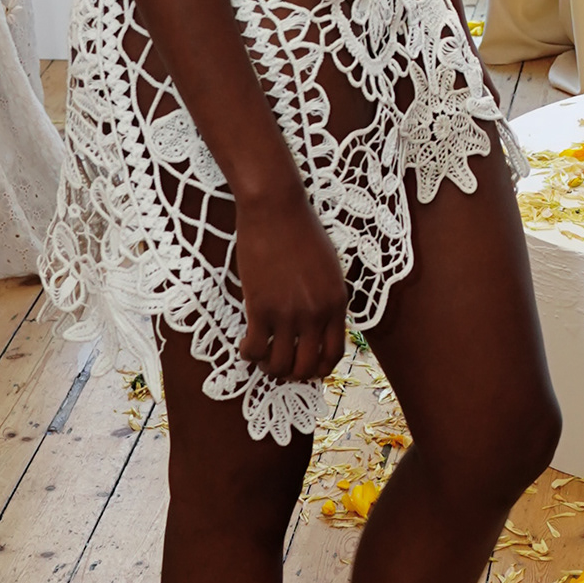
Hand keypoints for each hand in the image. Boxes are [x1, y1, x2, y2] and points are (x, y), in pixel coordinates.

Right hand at [233, 178, 349, 384]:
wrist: (276, 208)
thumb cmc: (301, 231)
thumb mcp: (328, 267)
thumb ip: (326, 298)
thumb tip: (317, 326)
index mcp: (337, 302)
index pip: (333, 354)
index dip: (319, 369)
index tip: (306, 368)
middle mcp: (316, 313)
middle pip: (306, 367)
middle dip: (292, 374)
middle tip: (280, 365)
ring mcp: (289, 313)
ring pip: (279, 365)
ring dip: (269, 367)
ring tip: (262, 356)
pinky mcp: (261, 308)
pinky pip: (254, 350)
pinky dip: (249, 354)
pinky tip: (246, 344)